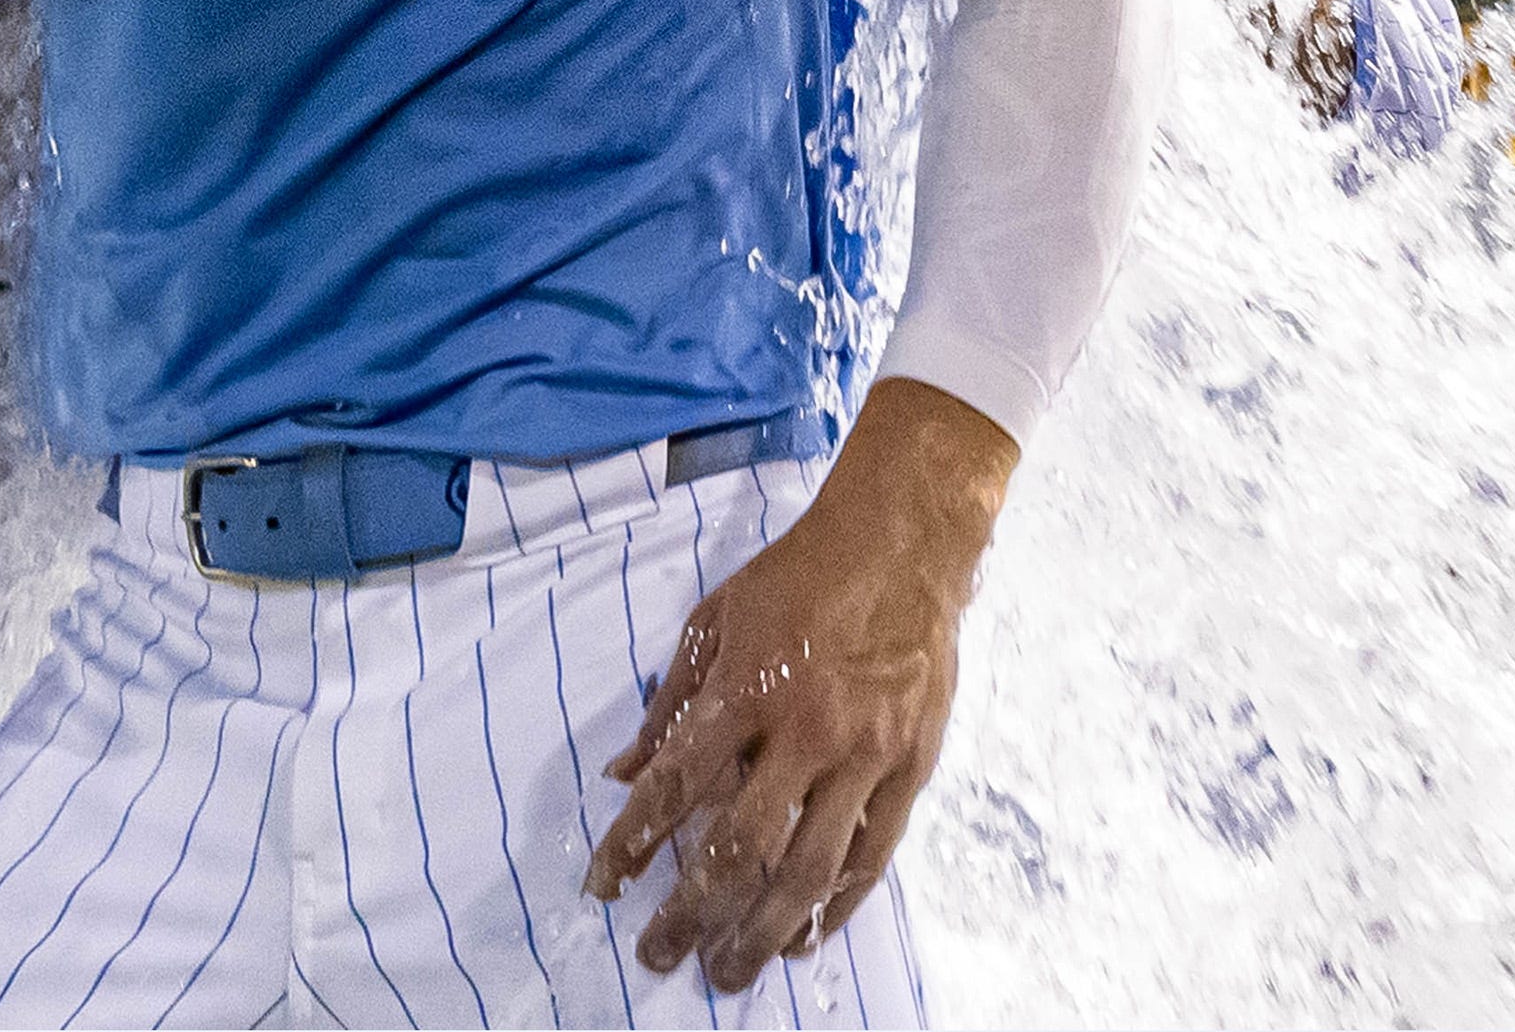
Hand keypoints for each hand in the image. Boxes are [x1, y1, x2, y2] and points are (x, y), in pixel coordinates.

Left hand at [586, 378, 1014, 990]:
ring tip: (729, 970)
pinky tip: (805, 937)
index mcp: (744, 689)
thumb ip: (669, 705)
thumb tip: (623, 774)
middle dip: (693, 910)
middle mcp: (804, 730)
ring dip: (764, 929)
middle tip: (661, 956)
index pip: (673, 786)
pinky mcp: (910, 766)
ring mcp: (865, 753)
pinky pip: (871, 854)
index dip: (631, 844)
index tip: (603, 888)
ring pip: (810, 867)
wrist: (901, 544)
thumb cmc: (796, 577)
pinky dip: (837, 906)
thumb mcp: (712, 620)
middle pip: (740, 845)